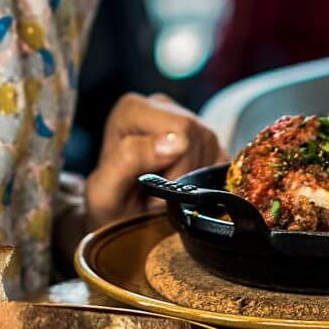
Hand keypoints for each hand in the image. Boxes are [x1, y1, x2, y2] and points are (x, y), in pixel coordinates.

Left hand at [85, 93, 222, 227]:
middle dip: (184, 176)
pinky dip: (207, 182)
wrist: (119, 221)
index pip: (182, 128)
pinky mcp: (204, 139)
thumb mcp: (105, 192)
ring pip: (213, 146)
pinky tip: (184, 188)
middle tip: (160, 195)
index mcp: (132, 110)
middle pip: (199, 135)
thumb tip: (175, 141)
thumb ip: (129, 159)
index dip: (176, 168)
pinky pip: (223, 159)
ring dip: (195, 181)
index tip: (154, 190)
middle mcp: (160, 106)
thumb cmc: (109, 208)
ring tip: (168, 192)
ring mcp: (185, 119)